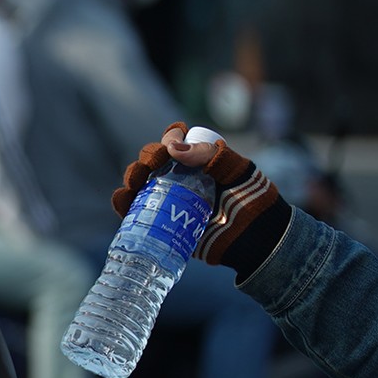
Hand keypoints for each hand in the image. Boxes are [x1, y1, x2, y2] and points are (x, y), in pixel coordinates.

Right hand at [112, 123, 288, 276]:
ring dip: (131, 177)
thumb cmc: (251, 200)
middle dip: (146, 159)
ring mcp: (167, 199)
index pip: (175, 142)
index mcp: (197, 160)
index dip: (168, 138)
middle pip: (152, 161)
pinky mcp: (159, 222)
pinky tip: (123, 198)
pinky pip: (134, 210)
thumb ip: (211, 155)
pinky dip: (122, 203)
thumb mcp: (237, 170)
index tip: (170, 145)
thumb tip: (173, 150)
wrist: (254, 238)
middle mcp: (179, 177)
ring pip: (139, 183)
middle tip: (150, 165)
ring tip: (134, 183)